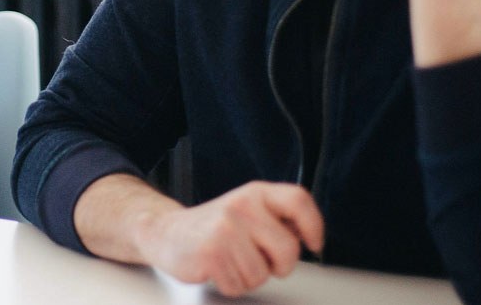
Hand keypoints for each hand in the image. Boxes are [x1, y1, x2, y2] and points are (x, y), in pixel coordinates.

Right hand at [133, 181, 323, 296]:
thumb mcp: (246, 211)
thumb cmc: (212, 227)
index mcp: (255, 193)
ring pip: (262, 274)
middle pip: (288, 250)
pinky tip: (218, 269)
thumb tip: (307, 234)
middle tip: (260, 260)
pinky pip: (239, 286)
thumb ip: (276, 218)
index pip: (298, 201)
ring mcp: (226, 229)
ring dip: (248, 277)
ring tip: (231, 261)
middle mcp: (242, 206)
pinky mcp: (212, 253)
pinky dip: (230, 285)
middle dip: (278, 266)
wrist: (166, 232)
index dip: (314, 225)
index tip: (313, 243)